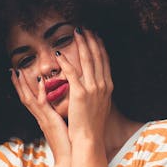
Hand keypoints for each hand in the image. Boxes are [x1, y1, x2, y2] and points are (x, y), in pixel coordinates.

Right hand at [10, 69, 70, 164]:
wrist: (69, 159)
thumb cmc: (67, 144)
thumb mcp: (60, 127)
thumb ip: (58, 117)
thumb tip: (60, 110)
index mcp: (42, 118)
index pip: (30, 100)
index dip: (23, 88)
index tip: (18, 76)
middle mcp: (40, 117)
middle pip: (24, 97)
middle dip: (17, 84)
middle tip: (11, 70)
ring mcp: (43, 118)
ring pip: (29, 99)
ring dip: (22, 85)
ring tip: (17, 72)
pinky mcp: (50, 120)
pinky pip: (43, 103)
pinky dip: (40, 91)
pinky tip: (40, 80)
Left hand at [55, 28, 112, 143]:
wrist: (89, 138)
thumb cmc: (92, 125)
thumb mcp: (101, 104)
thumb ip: (99, 91)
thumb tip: (98, 82)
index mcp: (107, 87)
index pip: (104, 61)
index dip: (99, 46)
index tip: (95, 36)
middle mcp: (102, 85)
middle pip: (97, 56)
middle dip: (92, 40)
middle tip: (86, 28)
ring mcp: (92, 88)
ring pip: (87, 60)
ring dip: (81, 44)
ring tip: (76, 32)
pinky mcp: (79, 93)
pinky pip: (71, 72)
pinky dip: (65, 60)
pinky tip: (59, 52)